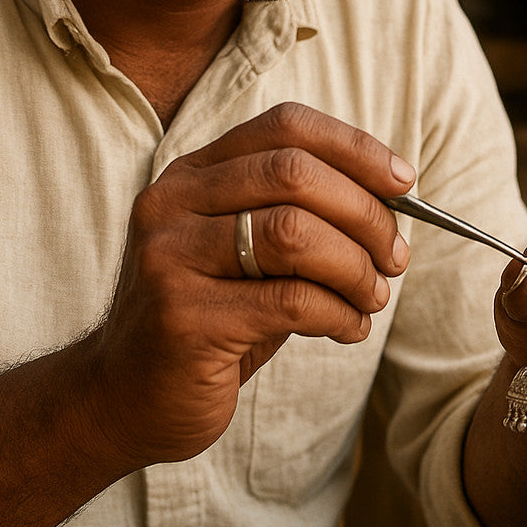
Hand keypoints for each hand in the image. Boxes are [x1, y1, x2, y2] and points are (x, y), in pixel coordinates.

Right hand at [84, 102, 413, 470]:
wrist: (123, 399)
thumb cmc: (207, 320)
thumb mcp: (247, 254)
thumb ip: (300, 217)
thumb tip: (393, 198)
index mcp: (192, 174)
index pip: (284, 127)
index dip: (354, 147)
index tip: (404, 181)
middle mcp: (172, 202)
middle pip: (295, 173)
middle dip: (366, 214)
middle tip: (396, 256)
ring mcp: (170, 257)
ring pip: (296, 233)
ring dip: (356, 268)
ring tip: (372, 298)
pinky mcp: (183, 317)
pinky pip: (290, 300)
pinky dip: (339, 313)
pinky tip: (349, 329)